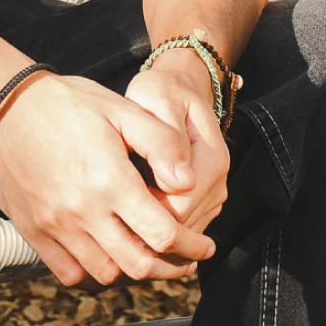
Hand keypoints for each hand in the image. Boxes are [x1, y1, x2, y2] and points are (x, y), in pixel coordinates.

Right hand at [0, 71, 217, 288]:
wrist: (4, 105)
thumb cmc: (66, 103)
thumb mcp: (120, 109)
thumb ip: (160, 143)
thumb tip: (189, 182)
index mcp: (109, 179)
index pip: (162, 234)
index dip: (191, 246)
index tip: (204, 245)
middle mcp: (82, 210)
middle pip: (138, 264)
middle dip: (170, 267)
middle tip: (185, 260)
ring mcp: (55, 226)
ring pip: (106, 274)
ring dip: (133, 272)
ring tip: (148, 258)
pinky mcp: (33, 232)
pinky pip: (69, 273)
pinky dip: (93, 273)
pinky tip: (107, 257)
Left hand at [121, 54, 230, 244]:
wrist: (178, 91)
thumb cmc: (162, 93)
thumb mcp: (160, 100)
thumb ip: (167, 139)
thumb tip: (181, 182)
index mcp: (212, 159)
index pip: (180, 207)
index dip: (145, 209)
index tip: (113, 195)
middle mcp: (217, 183)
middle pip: (181, 227)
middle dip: (145, 223)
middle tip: (107, 208)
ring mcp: (212, 197)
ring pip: (181, 234)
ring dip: (151, 228)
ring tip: (116, 209)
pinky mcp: (202, 205)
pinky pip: (180, 230)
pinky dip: (156, 226)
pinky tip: (131, 211)